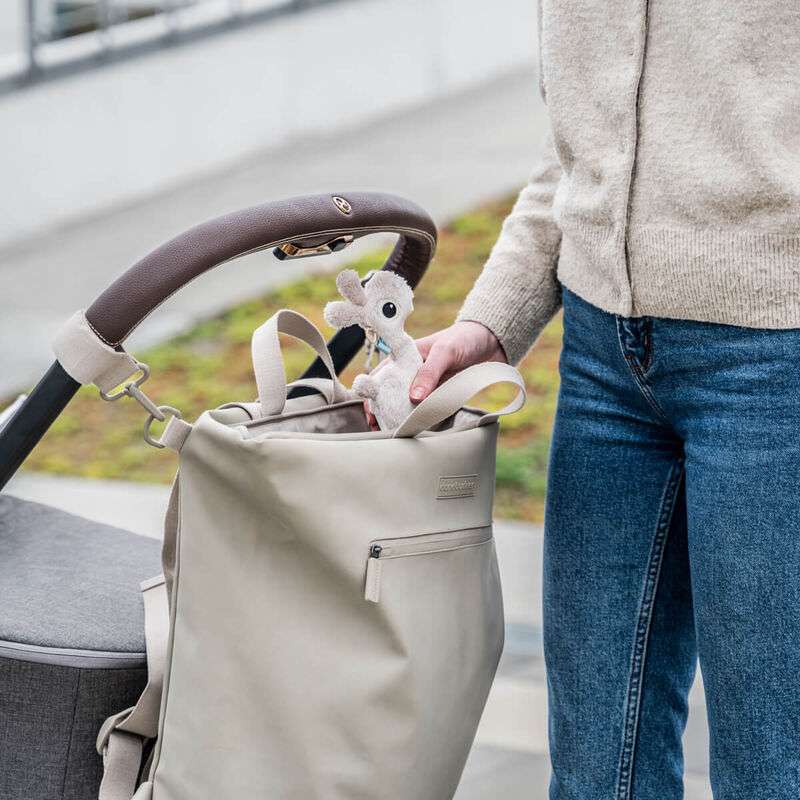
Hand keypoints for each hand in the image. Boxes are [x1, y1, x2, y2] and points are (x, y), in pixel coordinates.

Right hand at [363, 321, 505, 428]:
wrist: (491, 340)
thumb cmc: (463, 338)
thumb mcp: (444, 352)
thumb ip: (429, 373)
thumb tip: (414, 398)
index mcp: (404, 357)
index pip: (381, 378)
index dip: (373, 396)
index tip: (372, 414)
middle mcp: (412, 372)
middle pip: (391, 396)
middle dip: (385, 413)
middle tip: (384, 430)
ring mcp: (426, 385)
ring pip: (408, 406)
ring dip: (403, 419)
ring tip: (399, 434)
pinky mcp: (440, 395)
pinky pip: (428, 410)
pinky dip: (423, 420)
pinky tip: (420, 430)